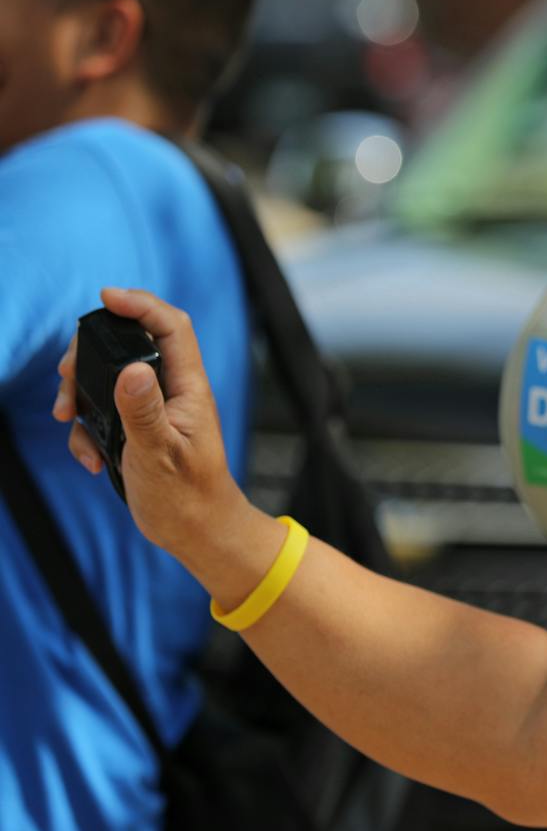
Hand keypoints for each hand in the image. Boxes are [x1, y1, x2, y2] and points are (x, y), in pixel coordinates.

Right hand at [53, 288, 251, 564]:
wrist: (196, 533)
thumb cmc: (187, 496)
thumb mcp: (158, 453)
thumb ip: (143, 411)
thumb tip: (130, 369)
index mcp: (189, 389)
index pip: (171, 327)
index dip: (141, 304)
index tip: (105, 296)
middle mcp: (173, 393)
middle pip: (131, 346)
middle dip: (91, 354)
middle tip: (66, 377)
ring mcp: (155, 411)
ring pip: (110, 380)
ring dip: (81, 396)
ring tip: (66, 419)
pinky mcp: (138, 431)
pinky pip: (104, 415)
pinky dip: (87, 432)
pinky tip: (90, 461)